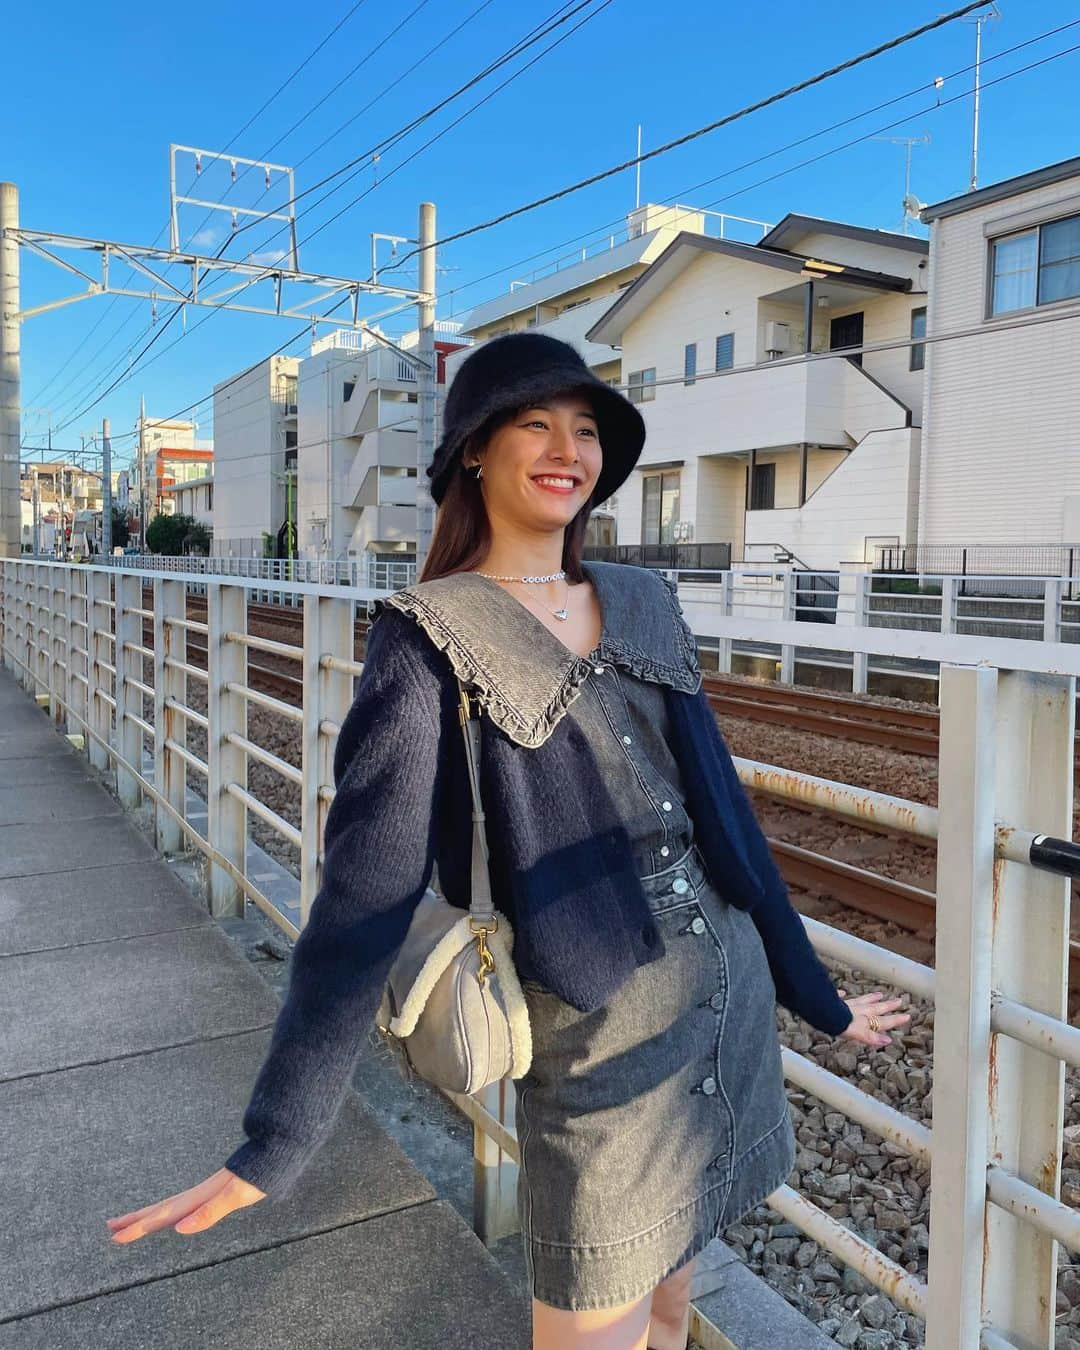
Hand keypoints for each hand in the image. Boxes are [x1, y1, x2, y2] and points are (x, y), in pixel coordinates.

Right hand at [105, 1168, 265, 1242]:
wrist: (278, 1149)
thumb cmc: (259, 1176)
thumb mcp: (235, 1196)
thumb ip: (209, 1211)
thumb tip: (180, 1228)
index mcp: (199, 1198)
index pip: (162, 1215)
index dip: (139, 1226)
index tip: (115, 1236)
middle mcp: (199, 1194)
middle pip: (161, 1209)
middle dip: (136, 1219)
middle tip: (110, 1229)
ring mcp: (207, 1191)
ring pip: (172, 1205)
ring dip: (150, 1214)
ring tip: (133, 1220)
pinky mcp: (218, 1191)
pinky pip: (186, 1204)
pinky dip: (172, 1211)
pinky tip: (175, 1216)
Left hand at [837, 989, 910, 1048]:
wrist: (820, 1011)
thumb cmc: (838, 1023)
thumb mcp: (858, 1034)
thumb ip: (872, 1037)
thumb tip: (888, 1040)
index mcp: (865, 1020)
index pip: (883, 1021)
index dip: (895, 1020)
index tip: (907, 1016)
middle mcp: (858, 1010)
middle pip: (876, 1007)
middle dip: (888, 1005)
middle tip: (899, 1000)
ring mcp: (846, 1005)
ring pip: (861, 1000)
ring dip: (870, 998)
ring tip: (879, 994)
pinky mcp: (832, 1000)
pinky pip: (839, 997)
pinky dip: (842, 995)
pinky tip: (843, 993)